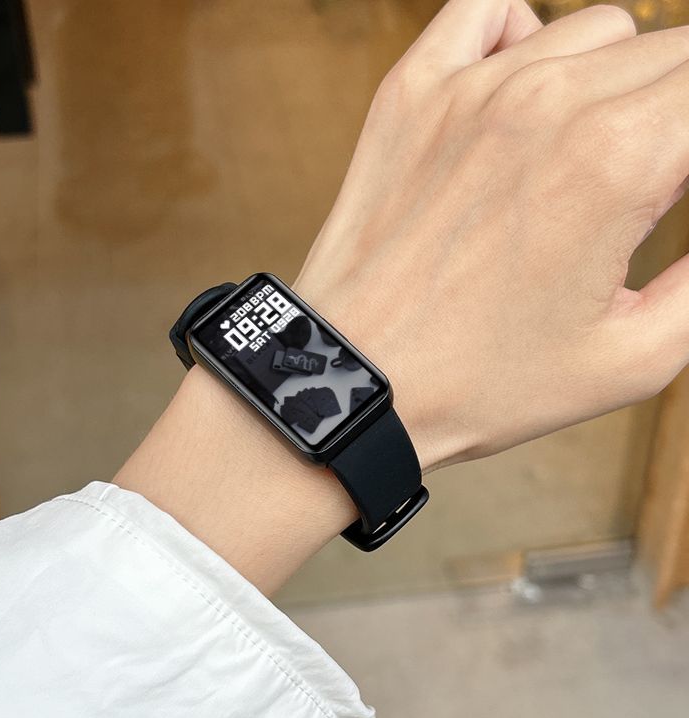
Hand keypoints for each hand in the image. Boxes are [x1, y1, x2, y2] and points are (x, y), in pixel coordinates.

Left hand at [294, 0, 688, 472]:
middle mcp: (545, 102)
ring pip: (595, 31)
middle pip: (670, 54)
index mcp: (616, 162)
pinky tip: (523, 92)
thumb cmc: (481, 383)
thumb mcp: (631, 359)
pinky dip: (522, 36)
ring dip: (614, 82)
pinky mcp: (411, 95)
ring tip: (585, 159)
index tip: (675, 188)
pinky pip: (488, 11)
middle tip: (649, 188)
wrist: (358, 379)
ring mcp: (469, 89)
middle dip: (676, 118)